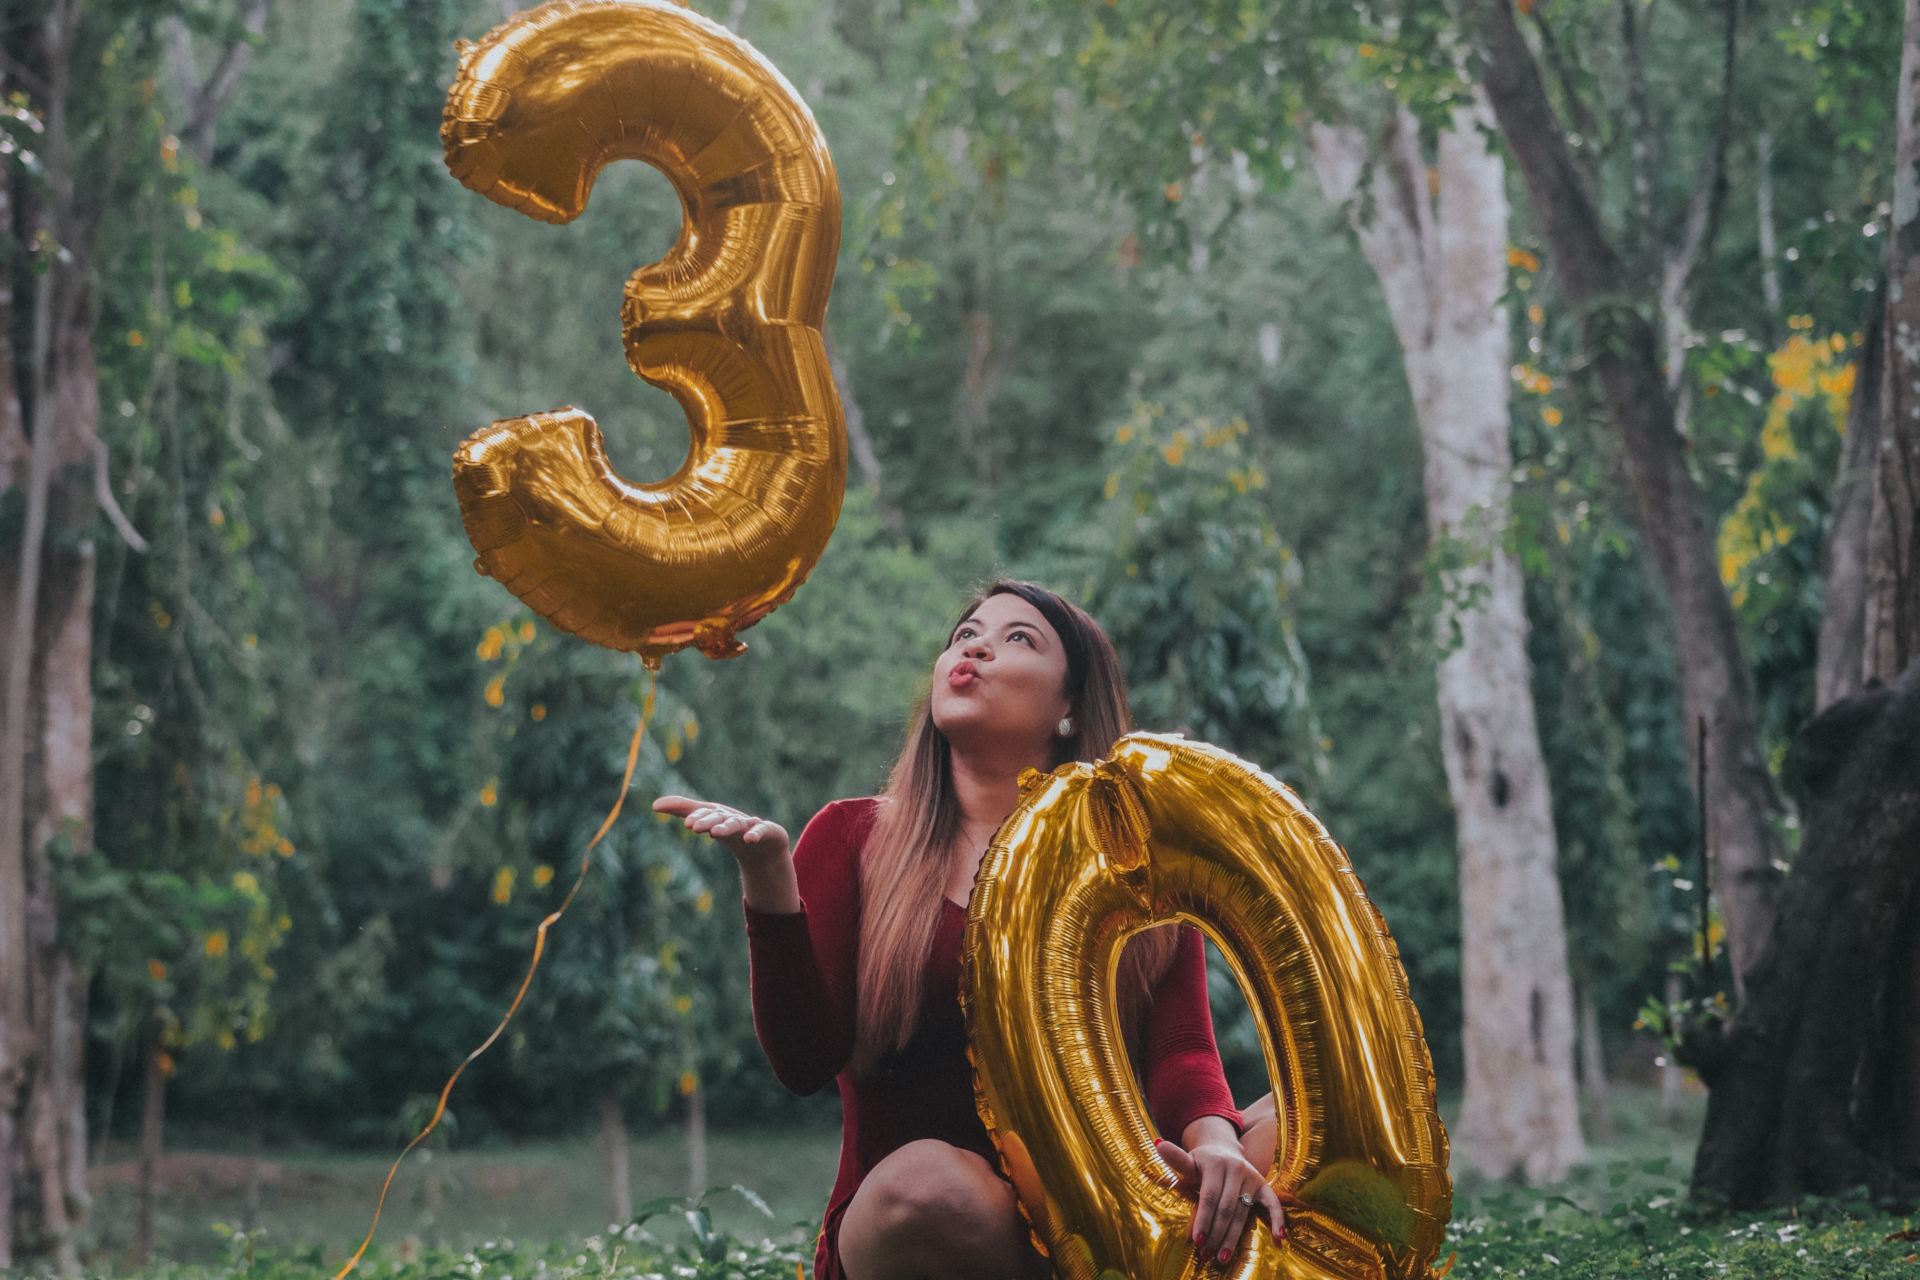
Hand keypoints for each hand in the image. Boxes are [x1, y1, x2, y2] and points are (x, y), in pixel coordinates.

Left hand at [651, 794, 789, 865]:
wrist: (762, 846)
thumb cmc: (730, 828)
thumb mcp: (706, 820)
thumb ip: (682, 810)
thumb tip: (653, 804)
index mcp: (718, 814)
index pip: (705, 813)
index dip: (696, 817)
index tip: (686, 825)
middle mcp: (733, 817)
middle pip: (719, 817)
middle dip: (707, 821)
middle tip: (692, 827)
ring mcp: (750, 824)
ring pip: (737, 824)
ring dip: (726, 827)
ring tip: (715, 833)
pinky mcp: (768, 831)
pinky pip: (761, 832)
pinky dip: (755, 834)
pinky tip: (749, 839)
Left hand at [1155, 1137, 1286, 1263]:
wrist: (1224, 1149)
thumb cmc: (1202, 1161)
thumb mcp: (1189, 1160)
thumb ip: (1176, 1159)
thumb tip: (1157, 1144)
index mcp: (1216, 1164)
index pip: (1209, 1197)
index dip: (1203, 1220)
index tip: (1196, 1241)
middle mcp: (1237, 1169)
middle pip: (1226, 1209)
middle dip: (1215, 1234)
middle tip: (1207, 1255)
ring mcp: (1252, 1177)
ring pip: (1243, 1213)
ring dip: (1233, 1238)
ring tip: (1222, 1257)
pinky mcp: (1263, 1185)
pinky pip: (1273, 1204)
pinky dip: (1278, 1221)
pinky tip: (1279, 1240)